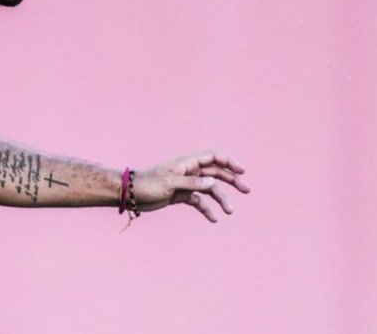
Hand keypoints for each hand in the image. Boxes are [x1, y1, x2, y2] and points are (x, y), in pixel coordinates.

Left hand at [134, 152, 249, 221]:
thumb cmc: (147, 184)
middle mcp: (189, 172)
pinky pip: (198, 201)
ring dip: (221, 199)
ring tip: (229, 211)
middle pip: (216, 173)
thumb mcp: (170, 183)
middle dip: (232, 180)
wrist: (131, 194)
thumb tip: (213, 182)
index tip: (242, 171)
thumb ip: (192, 183)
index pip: (212, 157)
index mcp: (187, 164)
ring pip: (209, 189)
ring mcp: (186, 184)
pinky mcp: (181, 196)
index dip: (229, 161)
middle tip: (246, 190)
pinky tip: (213, 218)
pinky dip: (207, 209)